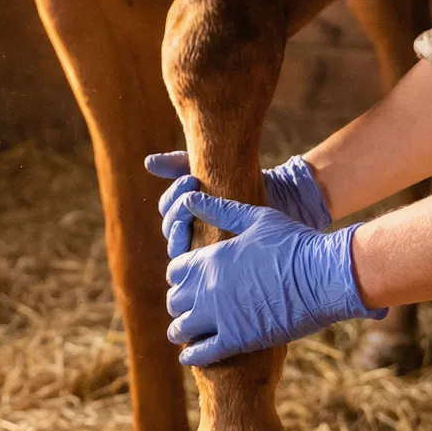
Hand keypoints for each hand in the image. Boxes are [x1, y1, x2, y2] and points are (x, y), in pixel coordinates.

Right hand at [145, 151, 330, 256]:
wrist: (283, 196)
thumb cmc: (246, 181)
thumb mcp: (213, 169)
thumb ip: (180, 165)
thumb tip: (147, 163)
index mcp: (188, 213)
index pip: (167, 209)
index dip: (174, 196)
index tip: (190, 178)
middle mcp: (194, 234)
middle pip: (170, 229)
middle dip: (177, 212)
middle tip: (192, 193)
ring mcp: (206, 250)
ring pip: (178, 249)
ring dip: (178, 235)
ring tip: (186, 223)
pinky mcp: (221, 263)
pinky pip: (198, 266)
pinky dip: (193, 257)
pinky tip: (199, 247)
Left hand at [162, 190, 383, 366]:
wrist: (324, 276)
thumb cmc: (295, 243)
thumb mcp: (256, 219)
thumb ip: (219, 210)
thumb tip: (189, 198)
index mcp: (211, 258)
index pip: (175, 270)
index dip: (180, 276)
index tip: (188, 281)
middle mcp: (209, 287)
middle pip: (174, 300)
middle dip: (180, 304)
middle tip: (189, 308)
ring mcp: (220, 315)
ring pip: (180, 329)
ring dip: (182, 330)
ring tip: (187, 332)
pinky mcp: (237, 340)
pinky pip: (201, 353)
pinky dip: (192, 356)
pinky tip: (189, 356)